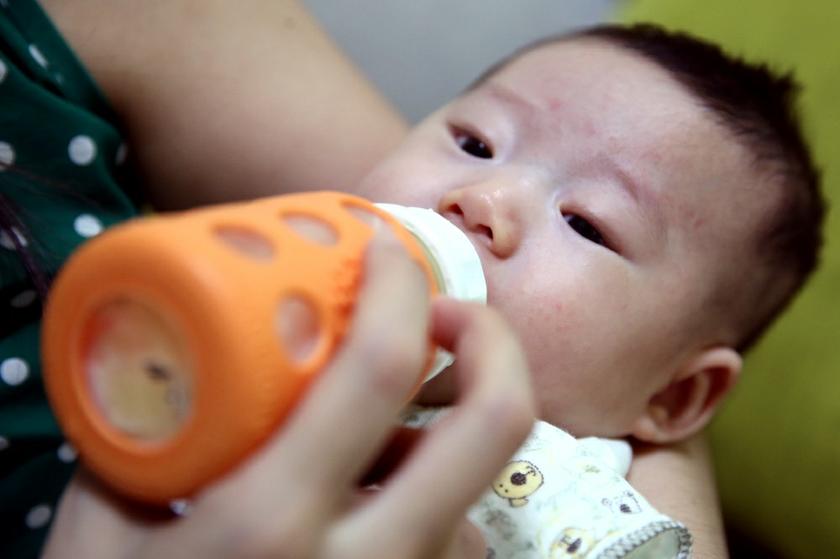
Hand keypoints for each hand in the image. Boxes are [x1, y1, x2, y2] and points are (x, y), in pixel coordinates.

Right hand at [44, 236, 534, 558]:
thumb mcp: (99, 528)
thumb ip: (142, 441)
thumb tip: (176, 364)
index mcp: (274, 520)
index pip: (377, 371)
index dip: (398, 290)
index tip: (384, 254)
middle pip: (495, 426)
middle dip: (492, 342)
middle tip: (445, 316)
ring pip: (481, 491)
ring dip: (453, 434)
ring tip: (401, 416)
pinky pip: (456, 545)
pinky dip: (435, 503)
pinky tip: (382, 498)